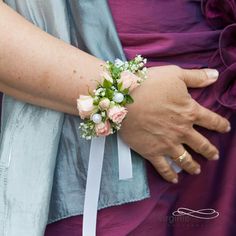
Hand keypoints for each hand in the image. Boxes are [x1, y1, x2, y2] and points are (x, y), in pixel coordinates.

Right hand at [119, 66, 230, 182]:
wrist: (124, 100)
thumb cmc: (150, 84)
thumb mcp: (175, 74)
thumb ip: (196, 77)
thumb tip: (215, 75)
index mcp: (190, 112)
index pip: (212, 121)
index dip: (221, 125)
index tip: (226, 128)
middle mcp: (182, 131)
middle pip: (201, 144)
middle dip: (210, 150)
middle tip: (214, 155)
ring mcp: (167, 144)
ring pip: (185, 159)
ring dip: (193, 166)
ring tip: (197, 170)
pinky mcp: (152, 152)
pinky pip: (163, 168)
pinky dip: (170, 175)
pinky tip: (174, 180)